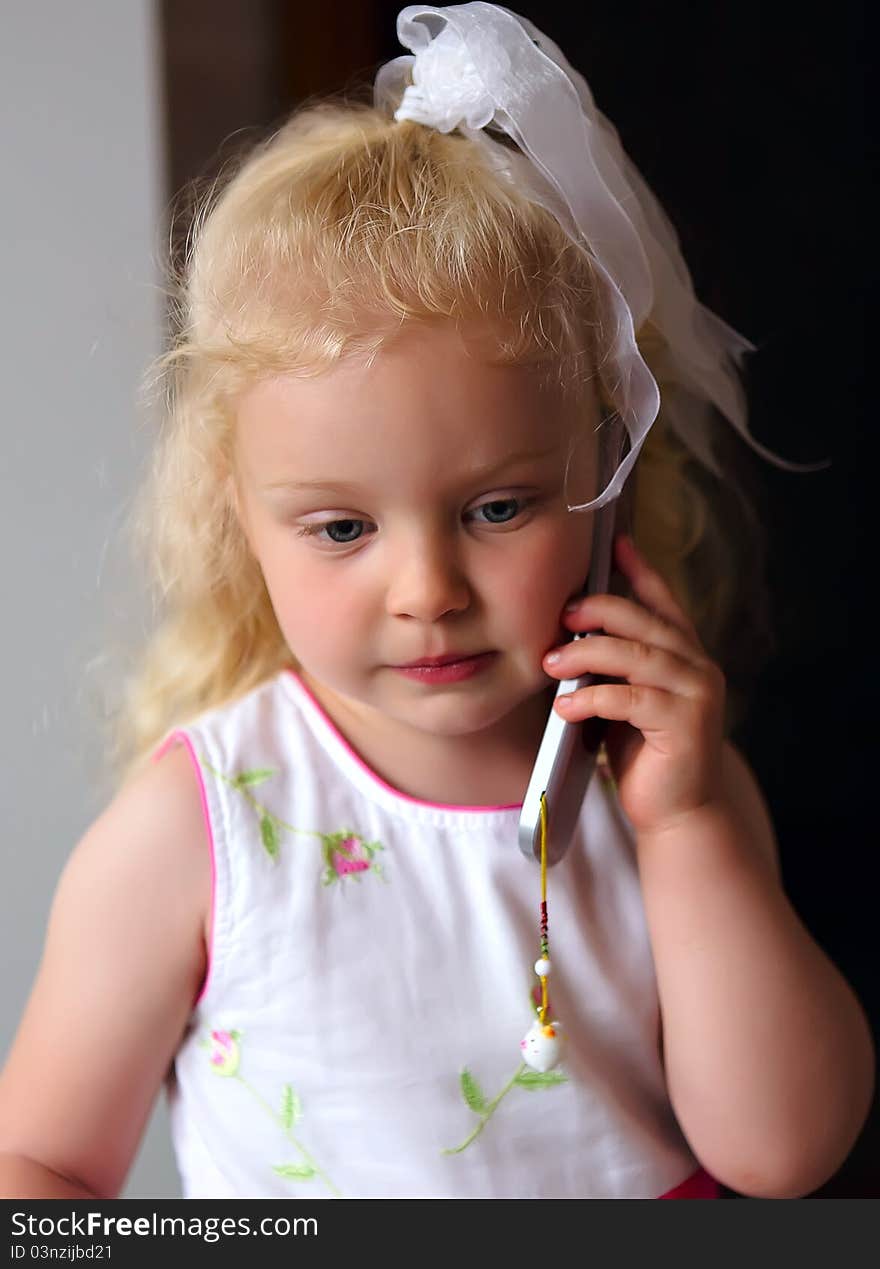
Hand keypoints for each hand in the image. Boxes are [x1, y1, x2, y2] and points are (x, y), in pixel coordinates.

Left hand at [543, 535, 726, 835]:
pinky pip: (631, 699)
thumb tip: (567, 638)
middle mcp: (697, 667)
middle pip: (645, 621)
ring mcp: (697, 694)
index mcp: (684, 656)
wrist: (677, 814)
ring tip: (550, 664)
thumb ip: (612, 669)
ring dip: (587, 655)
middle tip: (561, 615)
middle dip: (599, 611)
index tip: (614, 541)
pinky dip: (593, 699)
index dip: (639, 570)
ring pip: (638, 656)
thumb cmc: (645, 757)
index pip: (662, 601)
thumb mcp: (624, 702)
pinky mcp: (686, 725)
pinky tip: (566, 708)